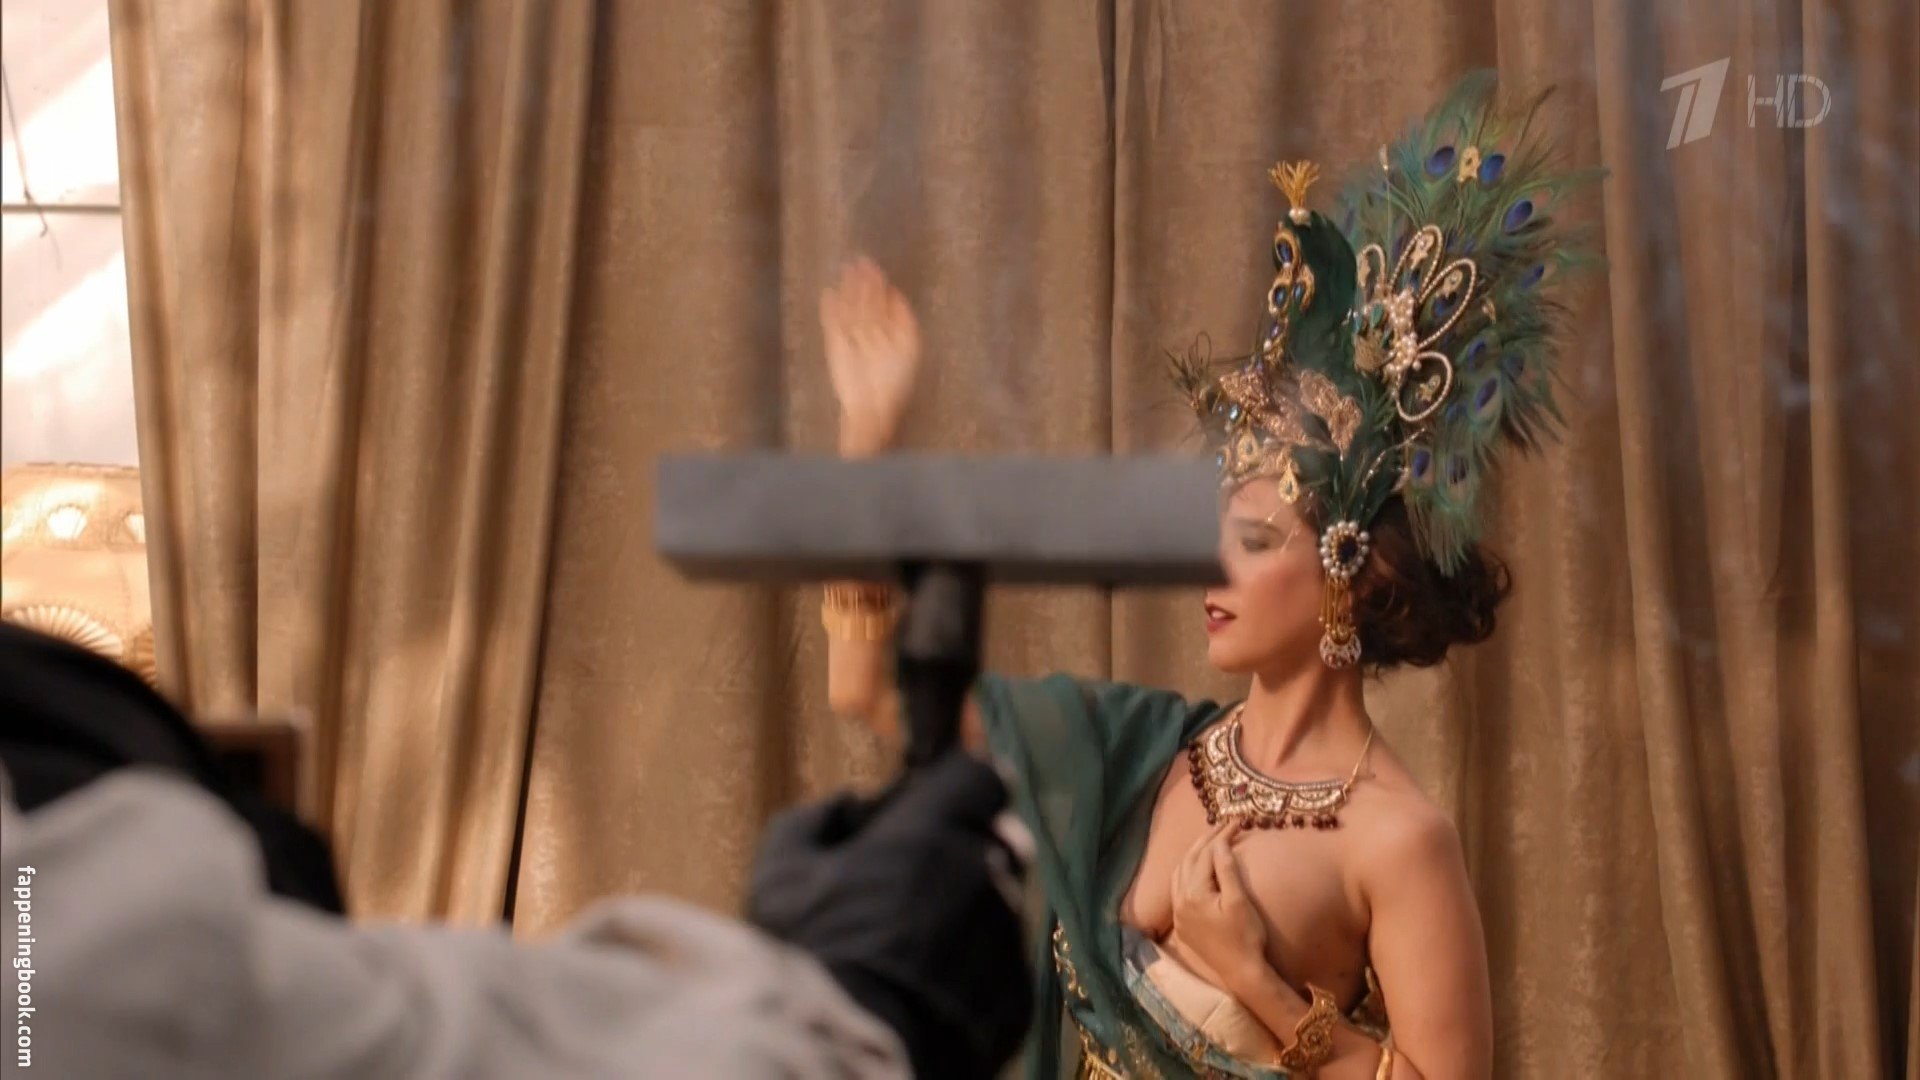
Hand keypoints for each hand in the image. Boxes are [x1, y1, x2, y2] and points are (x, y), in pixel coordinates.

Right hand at [747, 752, 1031, 1079]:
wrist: (846, 1065)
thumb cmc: (808, 957)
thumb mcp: (782, 872)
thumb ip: (818, 818)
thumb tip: (852, 805)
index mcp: (935, 829)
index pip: (983, 774)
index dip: (959, 787)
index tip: (933, 805)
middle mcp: (988, 873)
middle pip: (998, 838)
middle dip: (964, 850)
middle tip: (912, 884)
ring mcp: (1009, 938)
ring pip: (1000, 905)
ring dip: (967, 912)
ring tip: (908, 954)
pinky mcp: (1019, 998)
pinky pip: (1001, 966)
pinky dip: (973, 972)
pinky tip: (925, 995)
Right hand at [819, 257, 920, 456]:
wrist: (871, 405)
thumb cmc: (894, 381)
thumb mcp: (908, 348)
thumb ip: (903, 319)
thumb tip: (897, 295)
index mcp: (889, 332)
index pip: (884, 302)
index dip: (881, 285)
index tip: (878, 269)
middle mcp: (870, 332)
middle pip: (866, 300)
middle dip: (864, 281)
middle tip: (862, 259)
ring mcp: (852, 337)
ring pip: (849, 307)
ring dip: (848, 288)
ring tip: (846, 268)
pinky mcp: (835, 345)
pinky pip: (832, 323)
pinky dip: (830, 309)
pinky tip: (828, 293)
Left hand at [1170, 819, 1269, 994]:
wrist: (1241, 972)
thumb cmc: (1245, 935)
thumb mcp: (1239, 900)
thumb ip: (1226, 869)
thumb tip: (1219, 843)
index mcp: (1193, 893)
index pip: (1205, 856)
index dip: (1220, 837)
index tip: (1236, 823)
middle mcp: (1179, 901)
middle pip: (1189, 861)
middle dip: (1205, 842)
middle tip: (1223, 827)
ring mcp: (1178, 914)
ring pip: (1179, 874)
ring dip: (1193, 856)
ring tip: (1209, 842)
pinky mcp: (1183, 925)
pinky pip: (1178, 890)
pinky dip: (1187, 873)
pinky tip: (1196, 870)